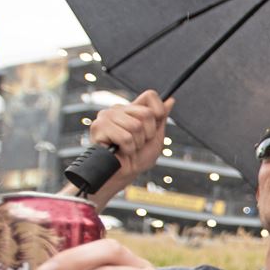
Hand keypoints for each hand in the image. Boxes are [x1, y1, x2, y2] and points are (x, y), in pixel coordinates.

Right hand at [86, 90, 173, 208]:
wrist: (123, 174)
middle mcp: (119, 109)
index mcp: (133, 109)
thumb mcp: (155, 138)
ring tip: (128, 148)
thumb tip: (171, 100)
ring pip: (136, 126)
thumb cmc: (138, 158)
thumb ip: (161, 119)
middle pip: (147, 113)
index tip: (154, 128)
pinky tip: (119, 150)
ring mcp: (106, 116)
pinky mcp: (98, 127)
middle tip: (138, 143)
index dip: (158, 112)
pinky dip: (127, 149)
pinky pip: (125, 137)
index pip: (150, 95)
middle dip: (148, 134)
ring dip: (136, 144)